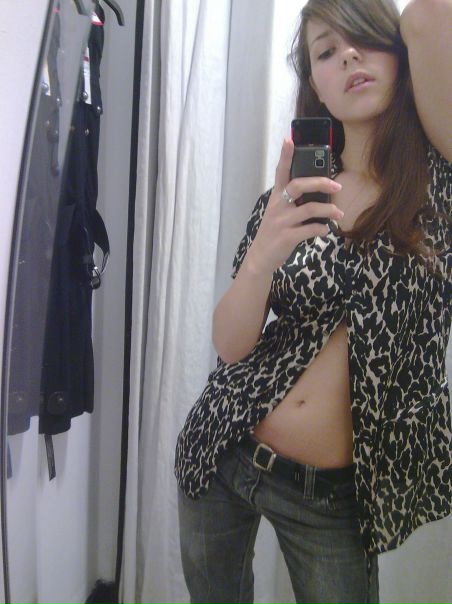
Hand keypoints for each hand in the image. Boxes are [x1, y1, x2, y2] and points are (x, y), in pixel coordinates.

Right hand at [245, 138, 343, 274]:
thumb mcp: (279, 213)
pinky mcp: (287, 237)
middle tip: (337, 186)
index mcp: (276, 197)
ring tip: (339, 214)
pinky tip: (325, 231)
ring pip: (309, 209)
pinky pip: (310, 230)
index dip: (285, 155)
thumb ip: (294, 201)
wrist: (261, 258)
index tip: (289, 139)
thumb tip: (319, 193)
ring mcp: (282, 222)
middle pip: (299, 186)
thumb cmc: (274, 232)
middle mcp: (278, 206)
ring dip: (328, 211)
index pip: (280, 172)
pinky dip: (321, 230)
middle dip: (320, 183)